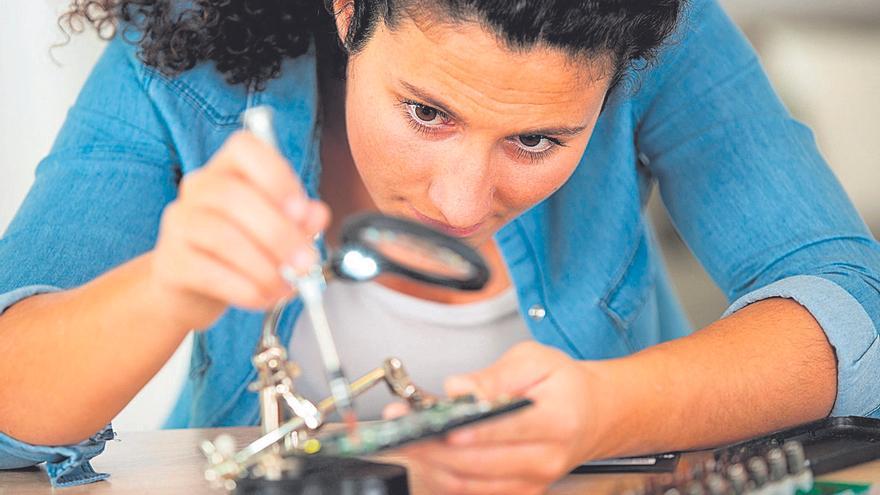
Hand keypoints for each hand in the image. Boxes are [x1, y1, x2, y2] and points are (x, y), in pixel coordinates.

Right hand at [149, 131, 329, 329]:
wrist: (194, 290)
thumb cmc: (242, 250)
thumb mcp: (278, 230)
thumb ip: (300, 219)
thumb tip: (316, 214)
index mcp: (230, 168)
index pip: (245, 148)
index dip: (276, 176)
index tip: (301, 210)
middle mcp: (199, 187)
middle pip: (235, 197)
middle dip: (278, 233)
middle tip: (304, 262)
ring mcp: (180, 222)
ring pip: (223, 236)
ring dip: (264, 266)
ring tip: (287, 285)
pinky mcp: (171, 261)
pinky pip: (209, 272)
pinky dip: (244, 288)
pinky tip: (263, 296)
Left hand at [386, 341, 598, 494]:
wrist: (593, 414)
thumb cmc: (565, 385)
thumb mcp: (535, 361)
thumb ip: (494, 376)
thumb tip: (460, 389)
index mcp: (556, 420)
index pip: (508, 430)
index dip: (473, 432)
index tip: (445, 427)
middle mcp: (546, 459)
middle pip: (481, 462)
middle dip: (435, 447)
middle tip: (404, 428)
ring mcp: (532, 482)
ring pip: (471, 483)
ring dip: (432, 464)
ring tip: (406, 440)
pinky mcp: (519, 492)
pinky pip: (473, 492)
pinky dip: (444, 477)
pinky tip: (427, 456)